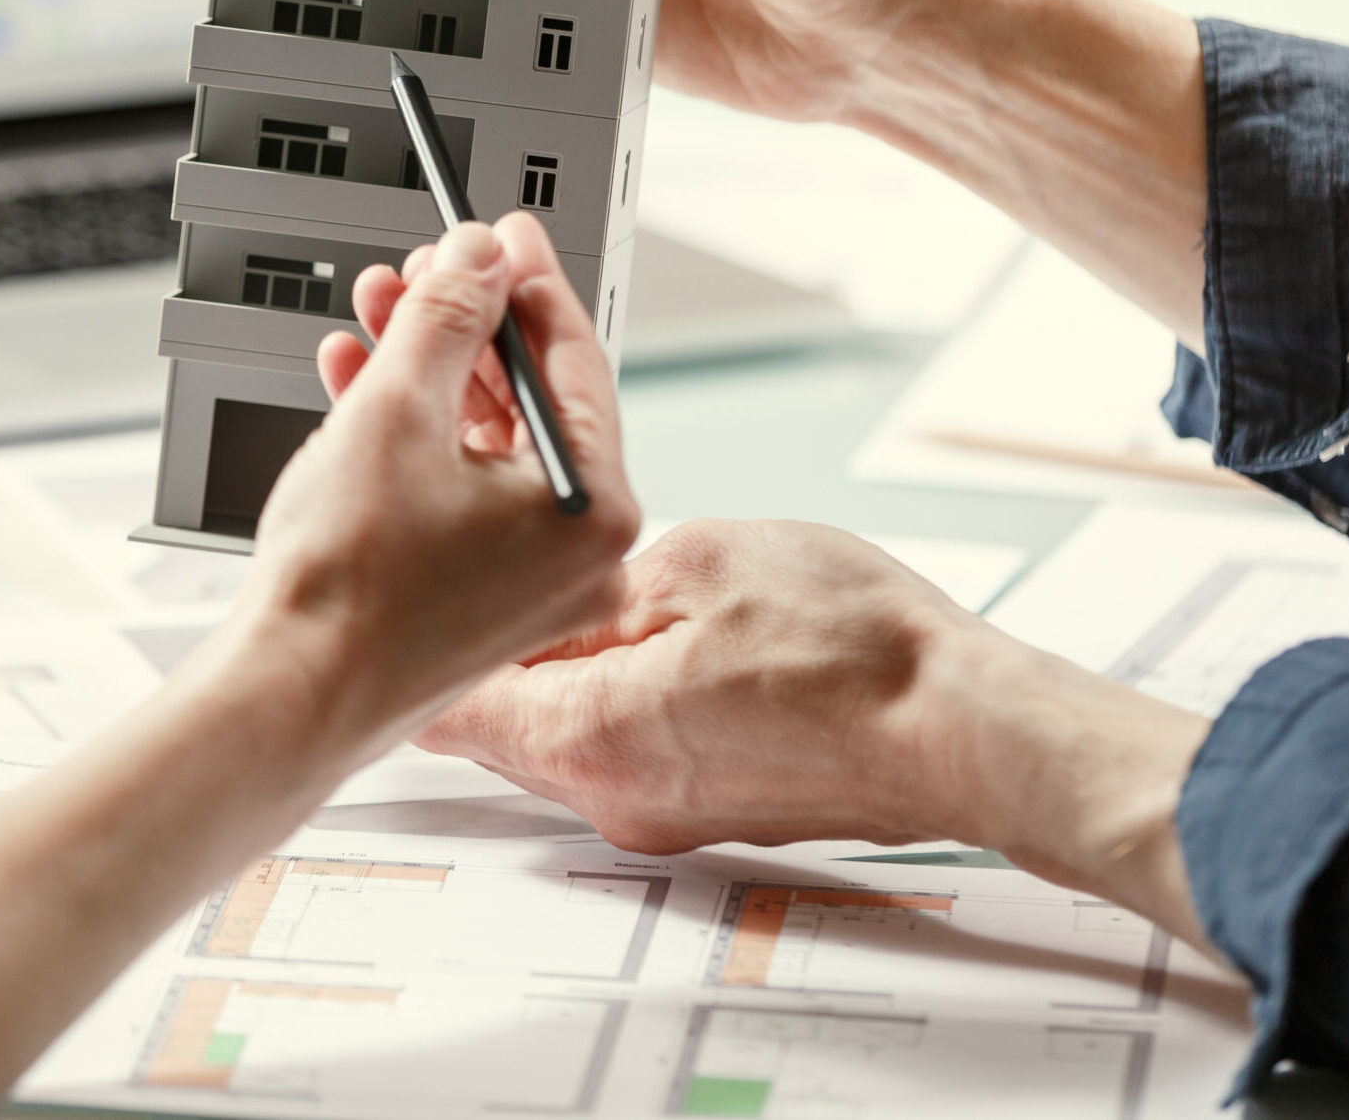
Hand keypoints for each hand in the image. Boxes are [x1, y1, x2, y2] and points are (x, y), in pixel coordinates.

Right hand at [236, 214, 641, 745]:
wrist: (285, 695)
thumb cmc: (347, 590)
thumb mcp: (397, 409)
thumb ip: (447, 316)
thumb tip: (478, 260)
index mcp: (596, 512)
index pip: (575, 362)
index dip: (527, 281)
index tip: (504, 232)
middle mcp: (579, 555)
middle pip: (528, 401)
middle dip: (463, 324)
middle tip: (427, 269)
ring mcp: (528, 583)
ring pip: (484, 443)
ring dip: (426, 370)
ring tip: (376, 315)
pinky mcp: (474, 598)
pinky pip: (457, 489)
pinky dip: (412, 434)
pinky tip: (361, 383)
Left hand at [421, 519, 1217, 950]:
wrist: (960, 728)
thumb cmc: (854, 649)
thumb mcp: (700, 563)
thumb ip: (600, 577)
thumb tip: (550, 582)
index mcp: (587, 734)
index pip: (444, 697)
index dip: (410, 624)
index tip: (388, 572)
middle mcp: (606, 790)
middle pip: (492, 708)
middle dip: (477, 623)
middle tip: (468, 543)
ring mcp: (652, 805)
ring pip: (556, 719)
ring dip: (545, 650)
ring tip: (561, 571)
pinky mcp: (695, 800)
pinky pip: (616, 736)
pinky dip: (605, 681)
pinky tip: (634, 623)